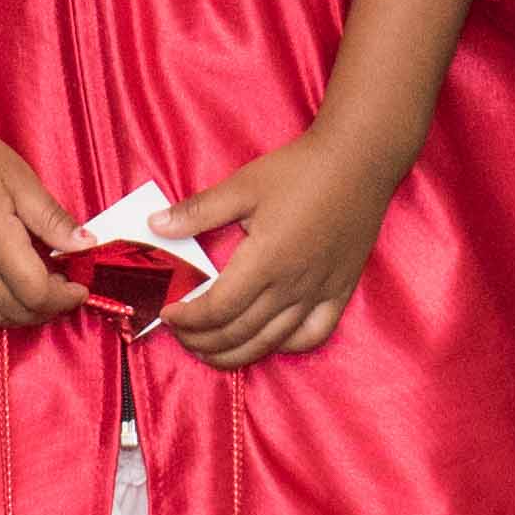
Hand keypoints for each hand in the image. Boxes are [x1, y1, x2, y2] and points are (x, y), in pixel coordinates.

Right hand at [0, 105, 82, 328]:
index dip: (65, 298)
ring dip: (16, 312)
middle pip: (15, 312)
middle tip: (61, 286)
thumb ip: (52, 219)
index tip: (79, 285)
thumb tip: (86, 245)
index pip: (38, 295)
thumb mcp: (19, 178)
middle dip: (47, 307)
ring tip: (29, 289)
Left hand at [161, 109, 419, 366]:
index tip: (169, 314)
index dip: (189, 320)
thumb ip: (198, 211)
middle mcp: (292, 286)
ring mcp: (319, 293)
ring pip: (272, 342)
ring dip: (236, 354)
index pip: (218, 309)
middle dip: (203, 343)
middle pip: (240, 334)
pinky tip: (268, 340)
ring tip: (212, 351)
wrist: (358, 161)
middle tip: (183, 336)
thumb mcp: (242, 185)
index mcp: (265, 261)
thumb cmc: (299, 170)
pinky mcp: (340, 292)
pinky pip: (313, 336)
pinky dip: (286, 346)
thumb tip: (155, 225)